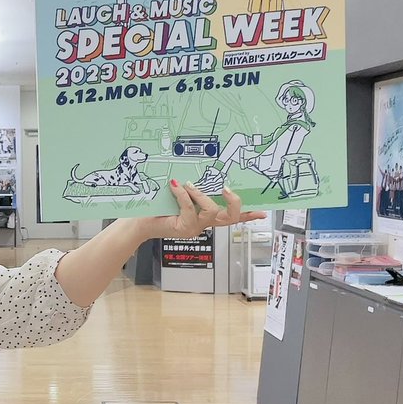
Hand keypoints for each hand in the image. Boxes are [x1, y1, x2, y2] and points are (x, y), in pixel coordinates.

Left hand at [144, 182, 266, 240]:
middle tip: (226, 189)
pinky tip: (175, 186)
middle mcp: (203, 225)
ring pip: (210, 212)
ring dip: (201, 195)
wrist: (139, 223)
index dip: (247, 215)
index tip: (263, 212)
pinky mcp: (183, 228)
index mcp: (205, 218)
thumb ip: (192, 190)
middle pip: (229, 218)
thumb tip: (199, 174)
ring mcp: (194, 228)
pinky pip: (190, 209)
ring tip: (189, 185)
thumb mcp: (179, 196)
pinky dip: (183, 195)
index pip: (231, 218)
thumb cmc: (158, 208)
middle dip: (233, 203)